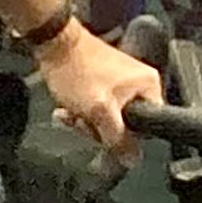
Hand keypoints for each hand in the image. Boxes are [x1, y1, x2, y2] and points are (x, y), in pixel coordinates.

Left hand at [36, 23, 158, 162]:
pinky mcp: (103, 80)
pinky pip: (96, 106)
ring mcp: (121, 81)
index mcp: (148, 86)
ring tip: (71, 111)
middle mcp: (139, 82)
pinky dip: (81, 109)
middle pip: (125, 124)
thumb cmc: (77, 70)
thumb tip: (132, 160)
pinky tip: (66, 109)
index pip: (147, 127)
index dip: (125, 137)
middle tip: (83, 120)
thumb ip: (117, 137)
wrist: (53, 42)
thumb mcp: (100, 111)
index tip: (105, 135)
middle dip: (98, 128)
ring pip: (107, 117)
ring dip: (86, 120)